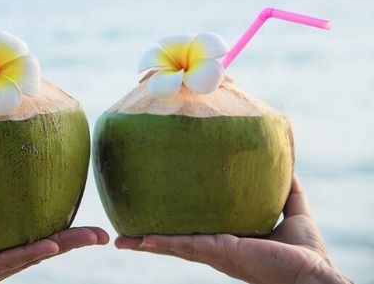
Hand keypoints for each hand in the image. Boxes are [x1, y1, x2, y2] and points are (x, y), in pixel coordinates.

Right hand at [115, 176, 352, 283]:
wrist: (314, 274)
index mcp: (226, 241)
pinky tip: (141, 240)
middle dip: (149, 239)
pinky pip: (183, 246)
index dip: (172, 227)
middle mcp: (215, 249)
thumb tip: (284, 162)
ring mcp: (213, 253)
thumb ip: (286, 189)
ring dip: (145, 242)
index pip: (193, 233)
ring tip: (120, 239)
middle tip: (124, 234)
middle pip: (174, 242)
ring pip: (172, 246)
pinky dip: (161, 243)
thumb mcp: (291, 211)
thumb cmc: (306, 251)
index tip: (153, 218)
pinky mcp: (218, 252)